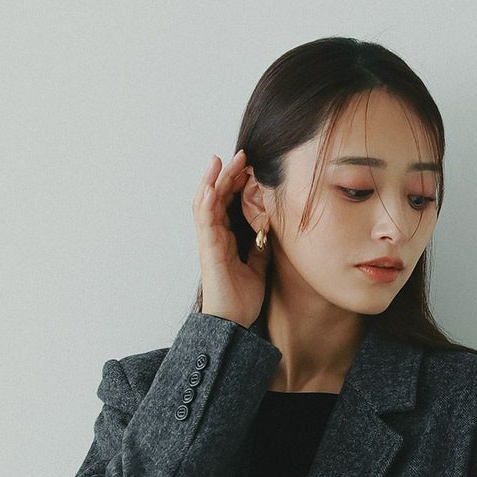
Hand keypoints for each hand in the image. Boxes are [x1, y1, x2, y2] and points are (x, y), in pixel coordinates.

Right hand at [192, 148, 268, 328]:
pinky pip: (204, 220)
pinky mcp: (208, 249)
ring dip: (213, 180)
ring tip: (221, 160)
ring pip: (206, 202)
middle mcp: (216, 235)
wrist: (234, 322)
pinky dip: (207, 201)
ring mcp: (210, 241)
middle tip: (242, 154)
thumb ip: (261, 244)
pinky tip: (212, 185)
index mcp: (227, 237)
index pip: (230, 202)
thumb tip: (272, 227)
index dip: (238, 182)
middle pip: (217, 196)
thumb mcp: (259, 264)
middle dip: (228, 174)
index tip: (252, 165)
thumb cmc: (243, 297)